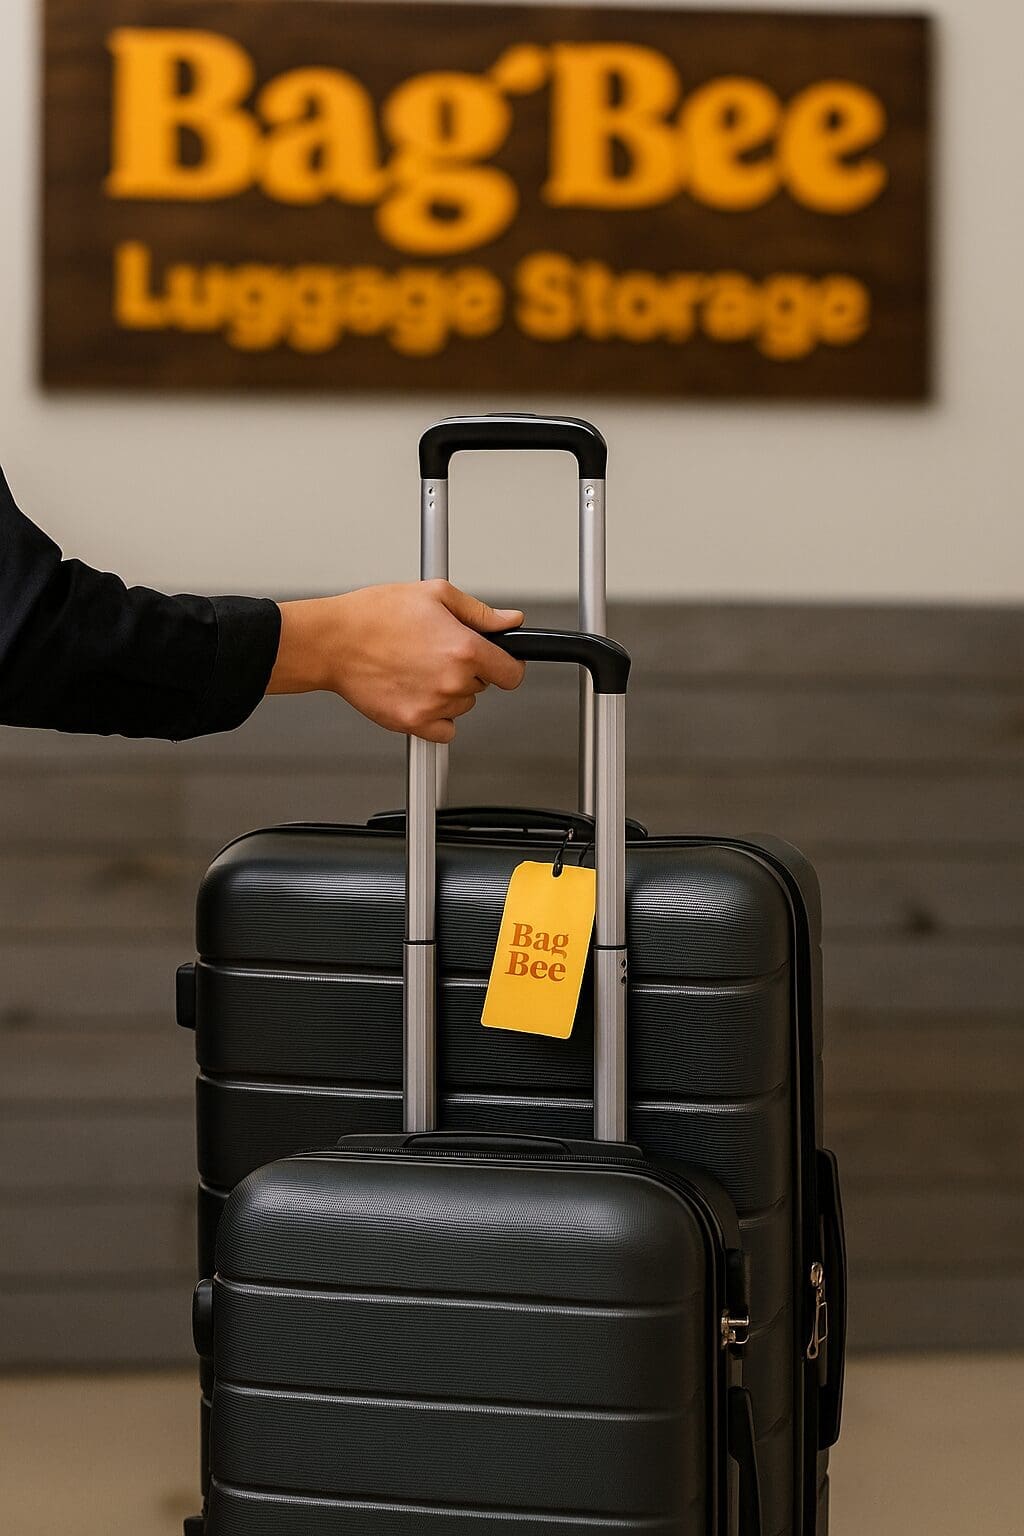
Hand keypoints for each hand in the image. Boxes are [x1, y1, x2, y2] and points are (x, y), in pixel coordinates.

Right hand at [268, 580, 525, 741]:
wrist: (334, 641)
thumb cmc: (375, 615)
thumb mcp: (435, 595)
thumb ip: (480, 612)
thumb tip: (510, 621)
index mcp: (464, 648)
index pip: (511, 673)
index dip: (506, 665)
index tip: (497, 662)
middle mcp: (452, 681)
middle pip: (483, 687)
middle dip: (468, 670)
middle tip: (437, 651)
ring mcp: (433, 706)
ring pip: (462, 706)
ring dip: (449, 692)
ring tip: (419, 667)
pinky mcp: (412, 723)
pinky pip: (444, 731)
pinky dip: (436, 717)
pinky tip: (416, 692)